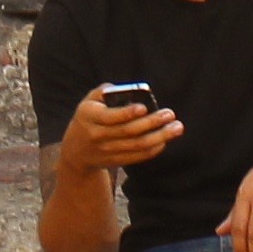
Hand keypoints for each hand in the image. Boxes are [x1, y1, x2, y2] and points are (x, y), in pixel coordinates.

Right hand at [64, 89, 182, 172]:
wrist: (76, 151)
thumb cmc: (89, 117)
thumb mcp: (89, 101)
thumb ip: (106, 92)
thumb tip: (130, 90)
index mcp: (89, 117)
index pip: (109, 117)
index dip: (127, 113)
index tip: (144, 107)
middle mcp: (97, 136)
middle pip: (128, 132)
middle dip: (151, 123)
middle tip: (170, 114)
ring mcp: (107, 151)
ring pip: (136, 146)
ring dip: (159, 137)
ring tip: (176, 128)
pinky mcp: (116, 161)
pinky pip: (138, 157)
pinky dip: (153, 149)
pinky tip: (165, 140)